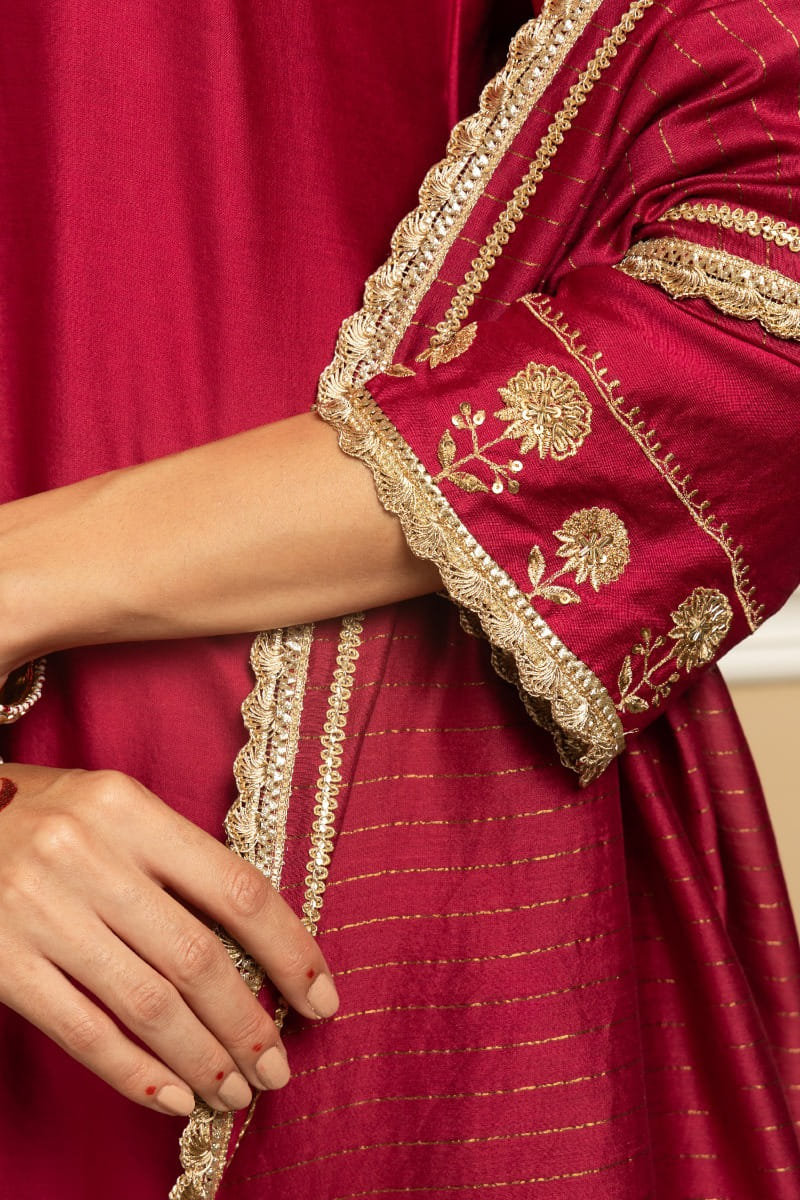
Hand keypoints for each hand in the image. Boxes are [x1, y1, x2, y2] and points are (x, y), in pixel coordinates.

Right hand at [0, 764, 338, 1115]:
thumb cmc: (37, 815)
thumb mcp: (107, 808)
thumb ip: (170, 858)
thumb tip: (252, 941)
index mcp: (128, 808)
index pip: (235, 887)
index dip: (289, 950)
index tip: (322, 998)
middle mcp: (87, 855)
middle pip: (195, 957)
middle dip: (247, 1022)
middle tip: (278, 1067)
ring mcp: (39, 910)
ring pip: (146, 1003)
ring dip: (202, 1058)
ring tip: (236, 1092)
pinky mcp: (0, 962)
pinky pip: (83, 1031)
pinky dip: (135, 1073)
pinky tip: (172, 1098)